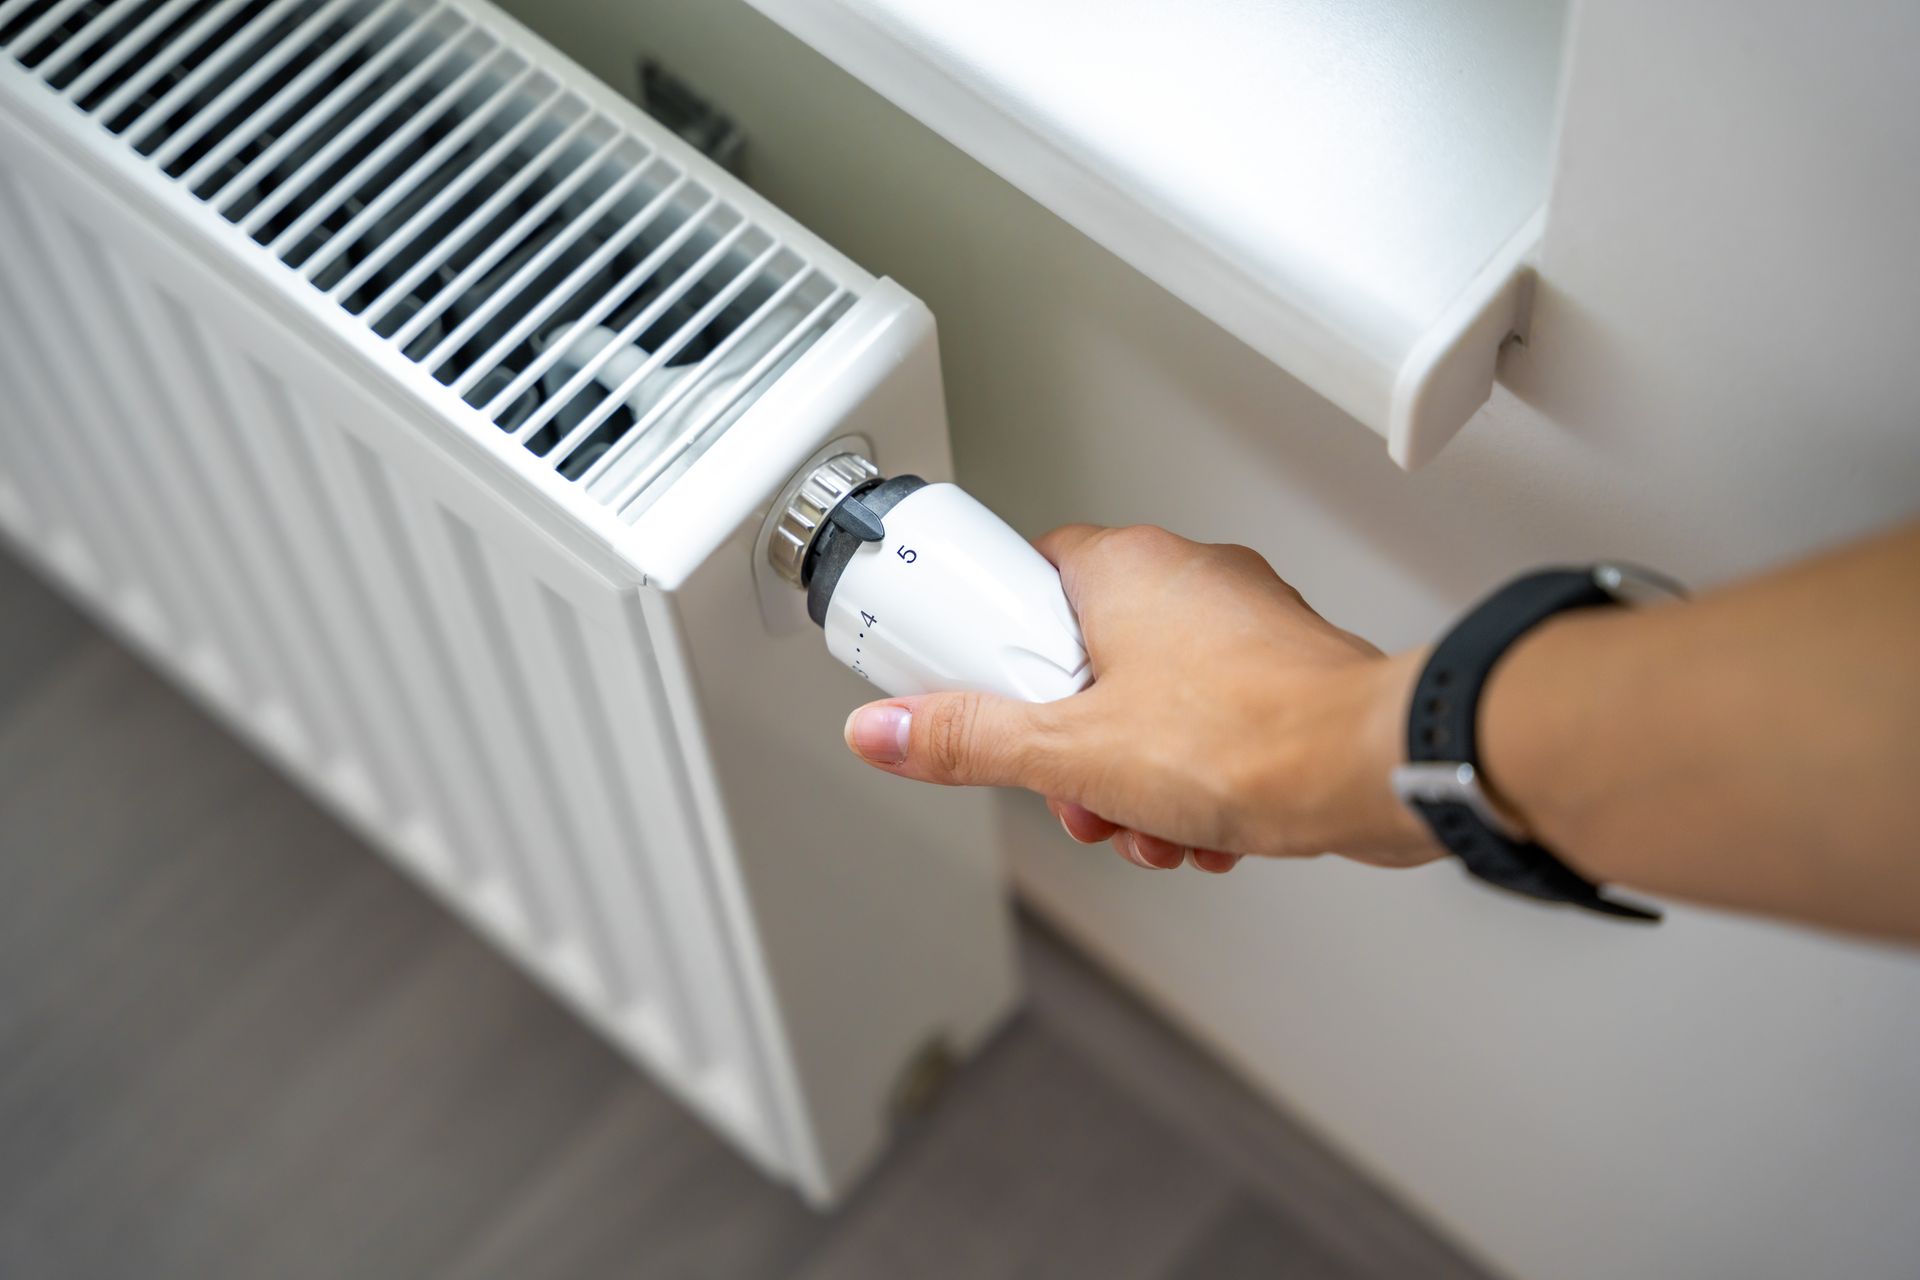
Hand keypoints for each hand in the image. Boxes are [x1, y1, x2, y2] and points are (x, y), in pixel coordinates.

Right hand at [842, 524, 1442, 872]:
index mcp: (1123, 569)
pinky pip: (1205, 727)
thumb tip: (887, 730)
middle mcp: (1184, 580)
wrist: (1377, 770)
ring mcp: (1239, 625)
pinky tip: (1201, 835)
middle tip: (1081, 795)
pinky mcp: (1280, 674)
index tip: (979, 704)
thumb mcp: (1073, 754)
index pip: (1020, 582)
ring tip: (1151, 829)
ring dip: (1132, 784)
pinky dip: (1191, 784)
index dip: (992, 655)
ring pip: (1145, 706)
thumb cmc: (1254, 739)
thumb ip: (971, 741)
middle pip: (1080, 665)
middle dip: (1073, 755)